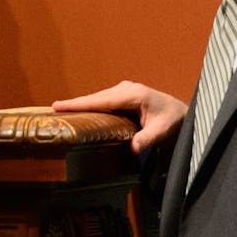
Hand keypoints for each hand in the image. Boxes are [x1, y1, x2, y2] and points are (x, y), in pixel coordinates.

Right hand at [52, 80, 187, 153]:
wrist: (182, 113)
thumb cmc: (174, 120)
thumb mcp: (163, 131)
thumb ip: (148, 138)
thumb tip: (133, 148)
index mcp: (133, 94)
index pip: (101, 100)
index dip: (80, 103)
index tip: (60, 105)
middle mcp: (126, 88)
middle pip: (96, 97)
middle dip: (76, 103)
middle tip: (54, 109)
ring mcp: (124, 90)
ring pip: (98, 98)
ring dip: (82, 104)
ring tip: (62, 110)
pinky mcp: (122, 95)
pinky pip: (103, 100)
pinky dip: (91, 105)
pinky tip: (80, 111)